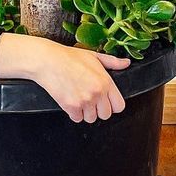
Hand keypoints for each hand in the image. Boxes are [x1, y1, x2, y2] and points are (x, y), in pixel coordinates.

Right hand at [0, 33, 130, 122]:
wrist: (48, 61)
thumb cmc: (69, 57)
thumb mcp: (94, 56)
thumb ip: (112, 62)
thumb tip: (126, 63)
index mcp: (105, 82)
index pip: (119, 106)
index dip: (113, 105)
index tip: (106, 101)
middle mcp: (97, 93)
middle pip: (106, 115)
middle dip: (98, 109)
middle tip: (90, 99)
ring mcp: (84, 101)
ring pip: (91, 119)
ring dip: (86, 112)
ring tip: (79, 98)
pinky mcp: (71, 107)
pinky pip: (77, 119)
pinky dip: (74, 113)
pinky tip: (71, 100)